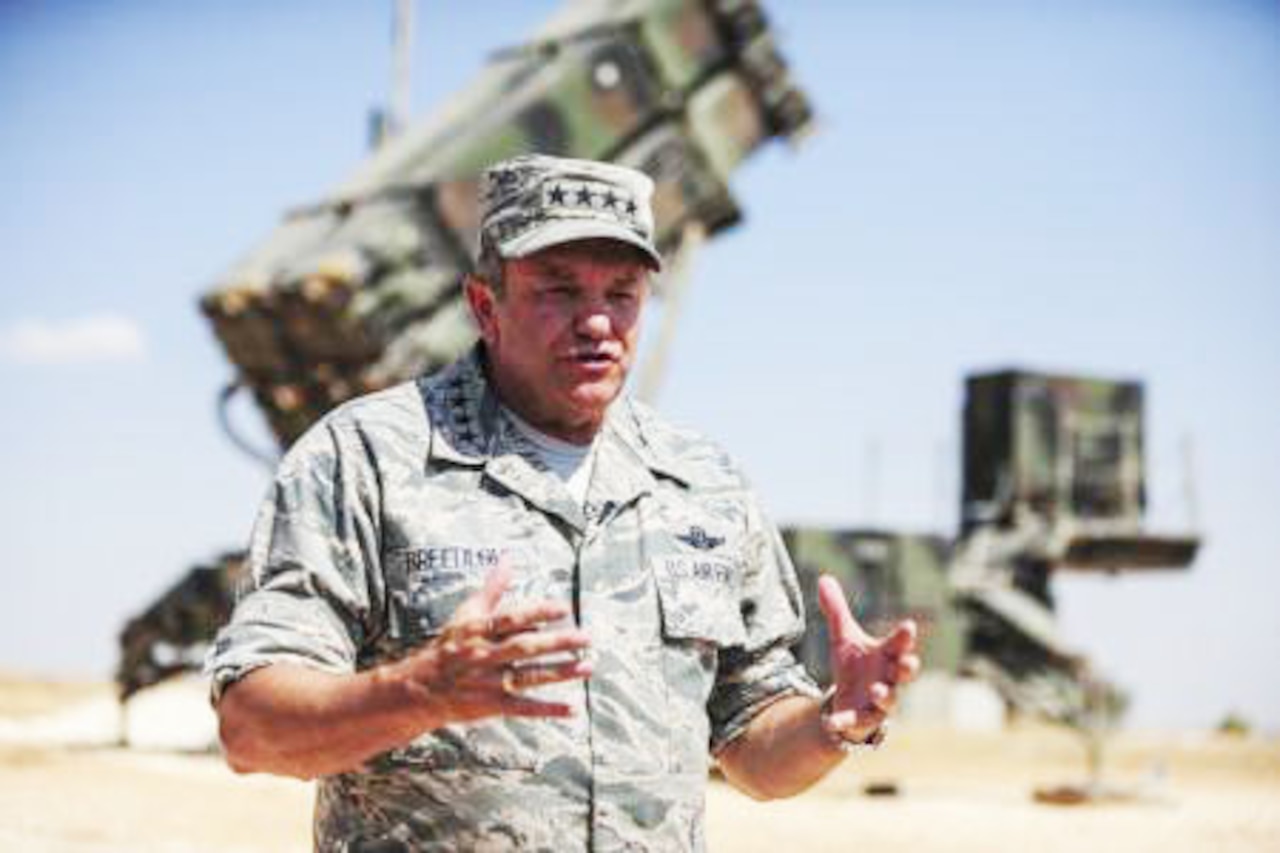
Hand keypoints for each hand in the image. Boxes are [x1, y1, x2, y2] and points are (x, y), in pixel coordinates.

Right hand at [387, 561, 591, 727]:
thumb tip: (508, 559)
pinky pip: (524, 708)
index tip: (563, 608)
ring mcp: (488, 682)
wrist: (420, 688)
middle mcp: (484, 655)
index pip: (511, 619)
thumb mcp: (467, 613)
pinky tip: (572, 709)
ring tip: (587, 666)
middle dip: (557, 643)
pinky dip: (548, 709)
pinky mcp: (492, 705)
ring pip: (528, 677)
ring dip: (559, 673)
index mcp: (479, 631)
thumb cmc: (449, 647)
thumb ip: (492, 588)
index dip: (537, 612)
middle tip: (585, 638)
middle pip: (524, 648)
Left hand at [817, 574, 919, 743]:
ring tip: (875, 689)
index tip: (909, 626)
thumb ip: (836, 610)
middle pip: (905, 673)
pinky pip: (857, 722)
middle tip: (909, 661)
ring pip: (888, 699)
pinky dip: (844, 722)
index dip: (904, 636)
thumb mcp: (842, 637)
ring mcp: (879, 701)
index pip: (899, 644)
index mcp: (886, 655)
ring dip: (884, 694)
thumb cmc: (854, 665)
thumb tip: (823, 577)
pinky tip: (831, 722)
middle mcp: (888, 678)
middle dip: (908, 667)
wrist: (847, 700)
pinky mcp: (864, 720)